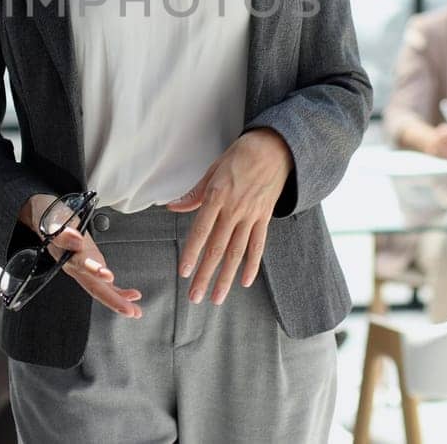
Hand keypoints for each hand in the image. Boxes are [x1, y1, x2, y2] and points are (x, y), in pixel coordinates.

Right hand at [19, 194, 142, 318]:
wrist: (46, 218)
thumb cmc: (52, 219)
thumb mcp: (53, 219)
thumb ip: (62, 231)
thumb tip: (75, 239)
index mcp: (66, 253)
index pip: (80, 263)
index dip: (93, 269)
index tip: (107, 274)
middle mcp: (74, 265)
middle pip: (93, 285)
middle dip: (111, 298)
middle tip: (128, 308)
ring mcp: (82, 269)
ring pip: (100, 289)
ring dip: (117, 300)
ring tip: (134, 310)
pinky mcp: (89, 267)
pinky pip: (104, 285)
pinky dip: (118, 292)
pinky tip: (132, 296)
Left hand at [166, 129, 292, 305]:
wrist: (273, 148)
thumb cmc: (239, 156)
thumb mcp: (213, 170)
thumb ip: (195, 193)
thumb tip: (173, 208)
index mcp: (217, 196)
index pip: (201, 231)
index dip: (192, 253)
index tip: (183, 273)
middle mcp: (234, 209)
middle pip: (217, 248)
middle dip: (205, 275)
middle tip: (195, 297)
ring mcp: (251, 215)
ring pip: (237, 252)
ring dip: (226, 277)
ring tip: (217, 297)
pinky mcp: (264, 218)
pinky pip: (258, 245)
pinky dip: (252, 265)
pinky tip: (244, 282)